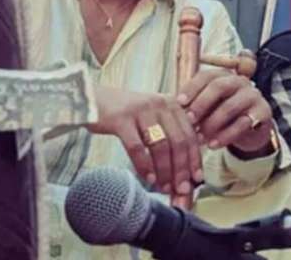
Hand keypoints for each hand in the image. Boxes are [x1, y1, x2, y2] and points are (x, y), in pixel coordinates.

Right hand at [88, 85, 202, 195]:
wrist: (92, 100)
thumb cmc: (127, 114)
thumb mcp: (154, 117)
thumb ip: (171, 133)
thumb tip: (187, 165)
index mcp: (172, 104)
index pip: (190, 134)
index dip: (195, 158)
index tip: (198, 179)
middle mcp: (160, 104)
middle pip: (178, 141)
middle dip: (182, 169)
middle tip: (182, 189)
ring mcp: (141, 110)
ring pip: (160, 145)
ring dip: (164, 170)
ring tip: (164, 188)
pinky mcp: (121, 119)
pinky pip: (137, 147)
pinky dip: (145, 166)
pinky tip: (148, 179)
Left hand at [177, 69, 273, 155]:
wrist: (251, 129)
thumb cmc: (222, 115)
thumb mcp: (208, 108)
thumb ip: (193, 106)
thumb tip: (169, 111)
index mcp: (223, 76)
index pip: (206, 75)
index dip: (191, 88)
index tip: (178, 102)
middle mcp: (240, 81)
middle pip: (220, 86)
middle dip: (202, 103)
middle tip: (189, 120)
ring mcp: (253, 95)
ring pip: (231, 106)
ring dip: (212, 123)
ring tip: (199, 138)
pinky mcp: (263, 112)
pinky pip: (243, 123)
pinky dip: (225, 136)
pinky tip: (213, 145)